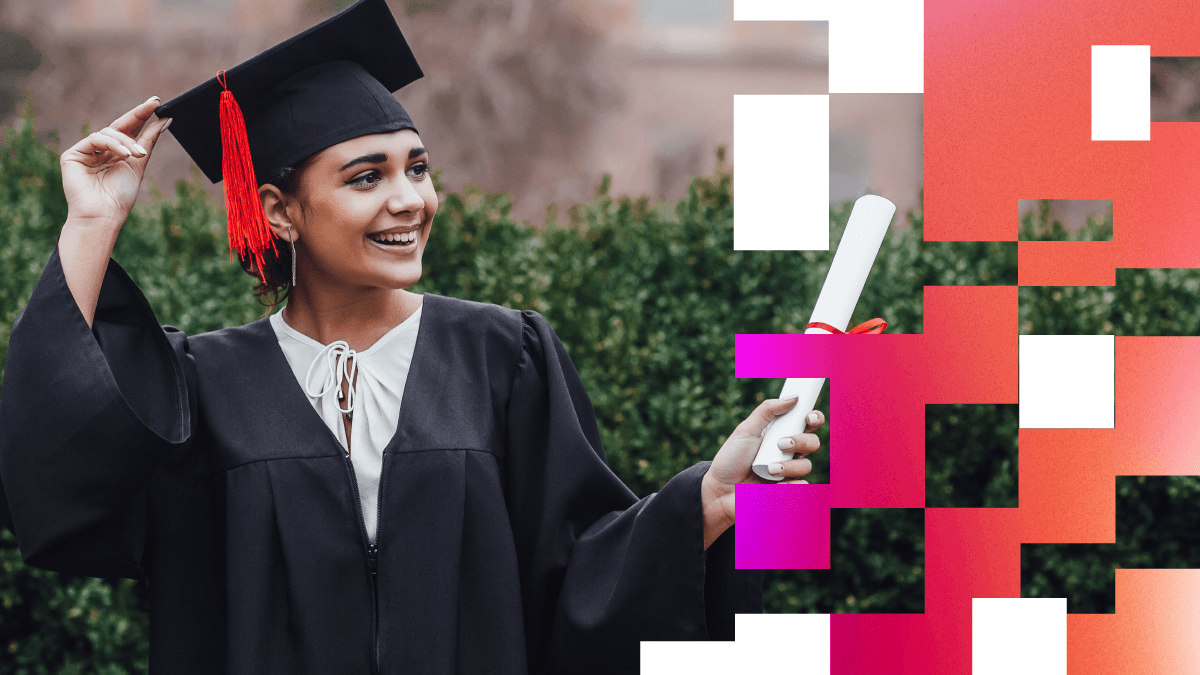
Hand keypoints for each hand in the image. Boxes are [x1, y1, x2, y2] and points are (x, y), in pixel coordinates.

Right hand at [61, 96, 171, 229]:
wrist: (104, 215)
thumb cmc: (121, 195)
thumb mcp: (139, 164)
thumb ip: (148, 141)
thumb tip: (165, 120)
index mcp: (116, 154)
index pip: (129, 130)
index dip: (143, 116)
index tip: (159, 103)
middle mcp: (100, 151)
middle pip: (119, 126)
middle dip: (138, 114)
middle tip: (155, 103)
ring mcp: (86, 152)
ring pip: (109, 133)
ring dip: (127, 141)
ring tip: (139, 155)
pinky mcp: (73, 155)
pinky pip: (96, 139)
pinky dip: (113, 144)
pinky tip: (125, 155)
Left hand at [700, 397, 824, 547]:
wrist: (719, 489)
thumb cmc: (731, 459)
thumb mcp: (745, 430)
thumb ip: (767, 411)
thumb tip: (793, 397)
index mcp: (782, 434)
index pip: (806, 423)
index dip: (814, 417)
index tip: (809, 417)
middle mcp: (789, 453)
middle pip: (813, 443)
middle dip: (802, 441)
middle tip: (782, 444)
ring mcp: (789, 472)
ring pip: (806, 466)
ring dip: (789, 466)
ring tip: (769, 469)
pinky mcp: (786, 491)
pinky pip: (801, 486)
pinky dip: (790, 485)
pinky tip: (775, 485)